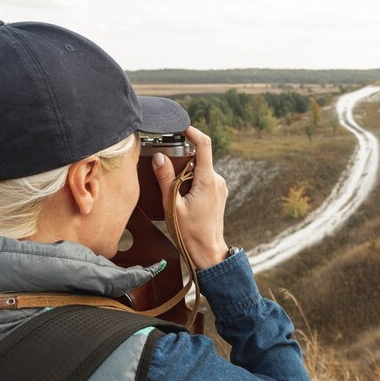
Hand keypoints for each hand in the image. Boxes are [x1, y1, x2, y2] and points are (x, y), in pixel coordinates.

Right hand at [152, 127, 228, 268]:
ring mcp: (220, 187)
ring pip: (200, 170)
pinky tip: (182, 199)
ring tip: (174, 194)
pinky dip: (191, 183)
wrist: (208, 253)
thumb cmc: (190, 233)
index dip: (193, 132)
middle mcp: (218, 180)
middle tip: (166, 173)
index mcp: (208, 180)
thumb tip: (159, 157)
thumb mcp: (172, 205)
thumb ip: (166, 179)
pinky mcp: (219, 194)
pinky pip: (204, 180)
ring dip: (186, 175)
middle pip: (199, 159)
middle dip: (182, 162)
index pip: (204, 145)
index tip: (181, 127)